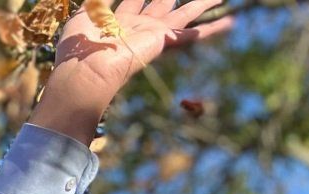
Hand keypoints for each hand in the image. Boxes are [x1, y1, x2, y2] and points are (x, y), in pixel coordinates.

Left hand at [32, 0, 232, 138]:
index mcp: (118, 18)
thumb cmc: (79, 46)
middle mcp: (138, 24)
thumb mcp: (85, 13)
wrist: (87, 71)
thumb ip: (98, 0)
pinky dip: (212, 29)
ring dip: (200, 4)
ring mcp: (152, 32)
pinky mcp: (163, 40)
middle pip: (161, 1)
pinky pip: (191, 34)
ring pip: (184, 13)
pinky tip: (230, 23)